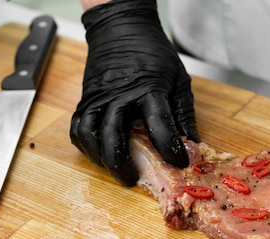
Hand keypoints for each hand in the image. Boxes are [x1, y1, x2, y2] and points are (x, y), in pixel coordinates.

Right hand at [70, 0, 198, 185]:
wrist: (121, 28)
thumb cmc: (153, 54)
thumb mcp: (178, 80)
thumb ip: (183, 114)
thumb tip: (192, 146)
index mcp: (148, 89)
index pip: (159, 123)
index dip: (169, 147)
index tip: (179, 162)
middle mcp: (119, 95)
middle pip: (112, 134)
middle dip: (121, 163)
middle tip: (132, 179)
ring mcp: (98, 97)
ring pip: (89, 134)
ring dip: (100, 157)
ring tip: (115, 168)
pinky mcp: (85, 99)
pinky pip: (77, 127)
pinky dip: (85, 145)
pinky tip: (99, 153)